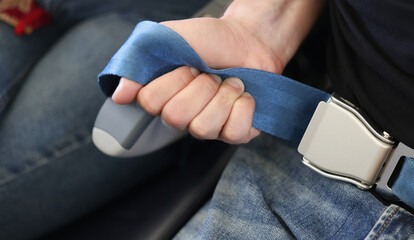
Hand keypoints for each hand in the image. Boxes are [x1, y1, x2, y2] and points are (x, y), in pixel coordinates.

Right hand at [111, 17, 283, 143]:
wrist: (249, 39)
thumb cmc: (210, 40)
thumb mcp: (170, 39)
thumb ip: (140, 62)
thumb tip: (119, 96)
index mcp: (164, 96)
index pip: (151, 104)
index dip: (173, 82)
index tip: (188, 65)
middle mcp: (184, 116)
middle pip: (176, 118)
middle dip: (200, 87)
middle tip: (210, 74)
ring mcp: (210, 127)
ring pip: (203, 128)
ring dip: (222, 96)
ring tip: (231, 82)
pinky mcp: (236, 132)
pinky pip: (234, 133)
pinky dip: (243, 107)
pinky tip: (244, 95)